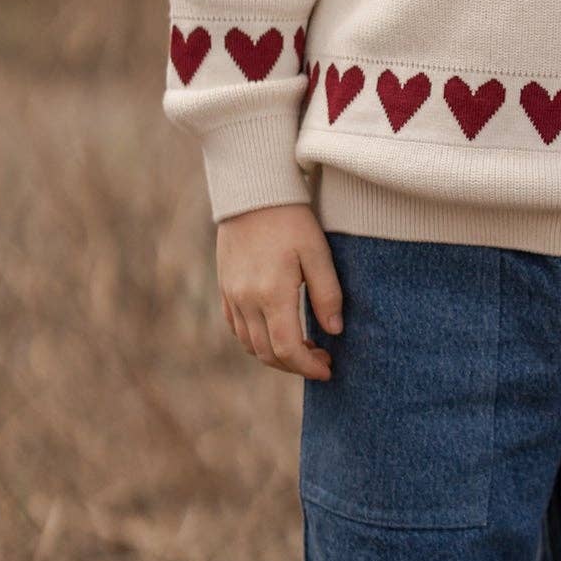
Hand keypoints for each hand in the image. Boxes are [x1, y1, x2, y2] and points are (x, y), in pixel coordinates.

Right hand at [217, 202, 343, 378]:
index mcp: (271, 294)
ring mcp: (231, 295)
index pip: (288, 348)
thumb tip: (335, 330)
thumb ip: (327, 294)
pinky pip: (236, 328)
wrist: (252, 192)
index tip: (328, 369)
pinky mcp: (225, 287)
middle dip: (295, 365)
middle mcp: (246, 300)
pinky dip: (255, 340)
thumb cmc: (291, 219)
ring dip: (275, 355)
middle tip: (321, 359)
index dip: (308, 366)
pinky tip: (276, 332)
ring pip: (250, 344)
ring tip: (303, 347)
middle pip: (267, 353)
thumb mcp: (318, 253)